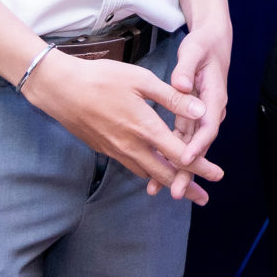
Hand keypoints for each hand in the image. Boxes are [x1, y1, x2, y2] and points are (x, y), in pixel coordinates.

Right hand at [23, 51, 223, 203]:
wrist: (60, 89)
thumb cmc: (102, 78)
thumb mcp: (141, 80)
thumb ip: (172, 97)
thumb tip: (201, 111)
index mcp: (145, 128)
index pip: (180, 154)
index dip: (201, 166)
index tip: (217, 175)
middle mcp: (131, 145)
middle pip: (165, 174)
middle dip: (186, 186)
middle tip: (204, 198)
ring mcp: (116, 150)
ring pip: (146, 173)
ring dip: (166, 181)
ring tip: (182, 187)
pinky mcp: (104, 149)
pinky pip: (131, 166)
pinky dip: (147, 172)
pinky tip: (153, 170)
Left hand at [161, 23, 232, 201]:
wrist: (213, 42)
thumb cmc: (203, 45)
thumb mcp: (195, 51)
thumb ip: (186, 69)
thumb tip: (181, 86)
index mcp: (214, 96)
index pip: (208, 126)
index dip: (198, 144)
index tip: (185, 159)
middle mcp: (210, 111)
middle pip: (200, 145)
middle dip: (187, 170)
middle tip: (174, 191)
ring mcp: (201, 116)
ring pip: (190, 147)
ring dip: (177, 169)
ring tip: (160, 190)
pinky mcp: (192, 117)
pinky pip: (182, 141)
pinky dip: (171, 156)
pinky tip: (157, 171)